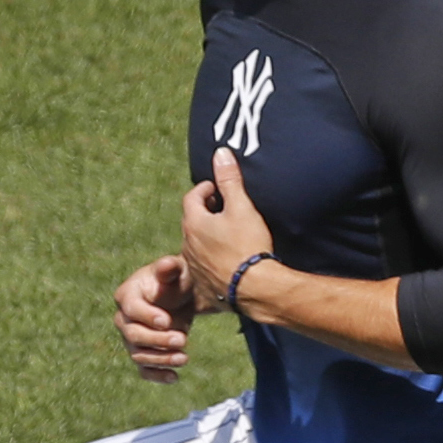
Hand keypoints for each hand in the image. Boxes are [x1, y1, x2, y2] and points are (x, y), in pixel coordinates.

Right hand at [115, 255, 197, 383]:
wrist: (182, 296)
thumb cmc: (177, 279)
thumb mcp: (177, 270)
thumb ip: (169, 268)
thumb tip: (167, 264)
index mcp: (127, 295)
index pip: (132, 309)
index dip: (147, 316)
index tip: (167, 321)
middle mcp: (123, 319)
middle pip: (134, 335)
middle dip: (158, 340)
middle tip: (183, 339)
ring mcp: (131, 339)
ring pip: (139, 355)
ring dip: (161, 359)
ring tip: (184, 358)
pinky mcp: (143, 353)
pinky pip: (144, 370)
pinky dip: (157, 376)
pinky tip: (174, 378)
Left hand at [181, 147, 274, 310]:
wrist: (255, 289)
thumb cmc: (248, 246)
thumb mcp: (242, 207)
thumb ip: (230, 180)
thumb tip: (220, 153)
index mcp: (194, 223)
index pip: (192, 198)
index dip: (204, 190)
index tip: (215, 188)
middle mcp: (188, 245)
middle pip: (192, 222)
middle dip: (204, 213)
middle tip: (221, 209)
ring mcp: (194, 268)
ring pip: (196, 247)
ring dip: (207, 239)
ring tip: (225, 237)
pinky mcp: (204, 287)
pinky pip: (203, 271)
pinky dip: (211, 263)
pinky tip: (226, 264)